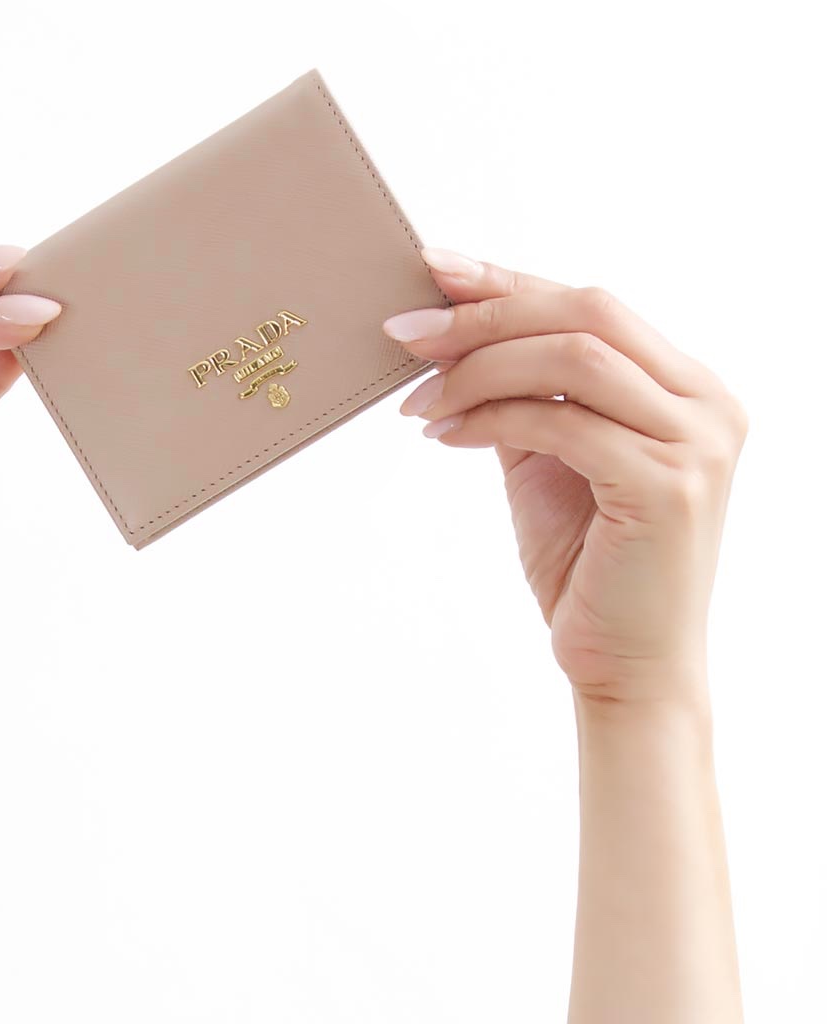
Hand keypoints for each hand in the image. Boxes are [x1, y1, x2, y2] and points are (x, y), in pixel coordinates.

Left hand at [383, 249, 748, 704]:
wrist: (627, 669)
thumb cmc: (588, 569)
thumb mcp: (550, 465)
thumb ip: (525, 400)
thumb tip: (454, 339)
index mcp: (687, 388)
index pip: (591, 305)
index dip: (509, 280)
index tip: (434, 267)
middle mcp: (706, 403)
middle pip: (586, 312)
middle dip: (484, 314)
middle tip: (403, 331)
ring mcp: (697, 442)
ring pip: (573, 356)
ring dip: (477, 369)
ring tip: (415, 401)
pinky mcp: (668, 486)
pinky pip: (560, 421)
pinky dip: (490, 418)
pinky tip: (443, 436)